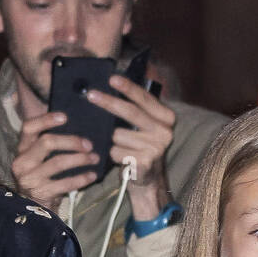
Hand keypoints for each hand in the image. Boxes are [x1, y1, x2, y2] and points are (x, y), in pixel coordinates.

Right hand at [10, 109, 99, 209]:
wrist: (35, 208)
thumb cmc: (43, 177)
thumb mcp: (39, 159)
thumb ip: (49, 143)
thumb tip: (76, 124)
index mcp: (22, 149)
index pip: (29, 127)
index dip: (46, 119)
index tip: (65, 116)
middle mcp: (22, 162)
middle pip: (47, 142)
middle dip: (71, 141)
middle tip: (89, 144)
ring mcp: (30, 178)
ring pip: (58, 162)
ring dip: (80, 159)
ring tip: (95, 158)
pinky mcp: (41, 192)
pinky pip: (65, 183)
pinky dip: (81, 178)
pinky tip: (92, 175)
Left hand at [84, 74, 176, 219]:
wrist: (148, 178)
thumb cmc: (140, 146)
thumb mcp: (144, 125)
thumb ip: (136, 109)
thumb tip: (111, 88)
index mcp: (166, 118)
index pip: (144, 98)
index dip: (128, 87)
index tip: (112, 79)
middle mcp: (165, 131)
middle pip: (131, 112)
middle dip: (108, 102)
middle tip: (91, 95)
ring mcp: (156, 148)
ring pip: (118, 134)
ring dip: (110, 138)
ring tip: (116, 144)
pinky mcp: (145, 162)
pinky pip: (116, 151)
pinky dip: (111, 153)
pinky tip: (118, 157)